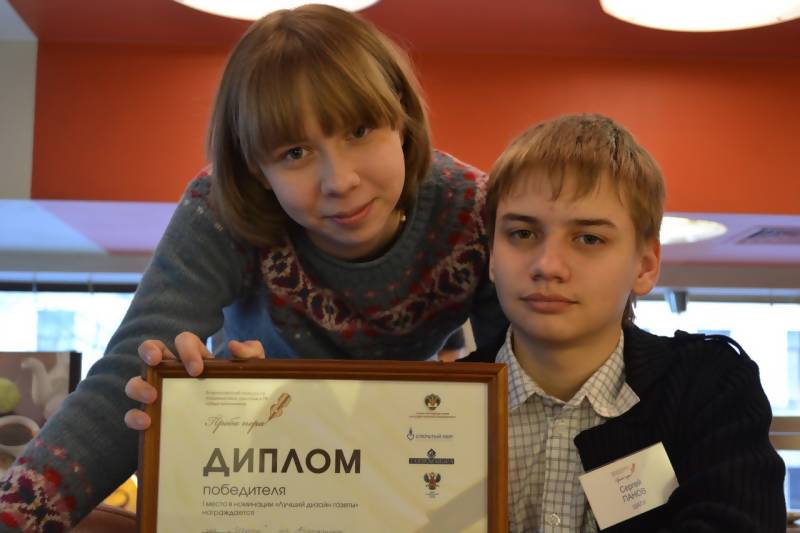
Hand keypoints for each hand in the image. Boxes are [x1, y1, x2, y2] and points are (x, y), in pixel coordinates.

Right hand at [124, 332, 265, 429]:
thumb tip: (234, 346)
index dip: (187, 349)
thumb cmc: (238, 395)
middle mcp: (172, 372)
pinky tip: (147, 422)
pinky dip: (134, 416)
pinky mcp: (153, 418)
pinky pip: (133, 414)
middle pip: (150, 349)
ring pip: (136, 381)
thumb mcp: (251, 374)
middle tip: (157, 362)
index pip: (184, 340)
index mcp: (195, 358)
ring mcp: (160, 394)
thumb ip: (252, 355)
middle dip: (149, 351)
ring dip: (139, 385)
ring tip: (152, 396)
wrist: (234, 431)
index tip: (198, 369)